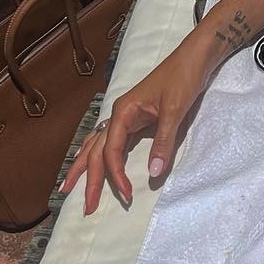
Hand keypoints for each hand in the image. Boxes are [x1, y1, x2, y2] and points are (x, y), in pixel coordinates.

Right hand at [58, 39, 209, 215]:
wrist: (195, 56)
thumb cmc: (184, 77)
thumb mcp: (175, 110)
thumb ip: (164, 142)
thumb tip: (153, 174)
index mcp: (123, 112)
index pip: (111, 152)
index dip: (116, 176)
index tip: (127, 195)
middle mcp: (119, 114)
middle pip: (97, 151)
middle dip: (89, 179)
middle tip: (86, 207)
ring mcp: (127, 115)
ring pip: (98, 144)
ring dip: (85, 166)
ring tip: (69, 186)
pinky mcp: (137, 117)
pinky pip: (112, 140)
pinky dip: (101, 154)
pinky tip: (94, 163)